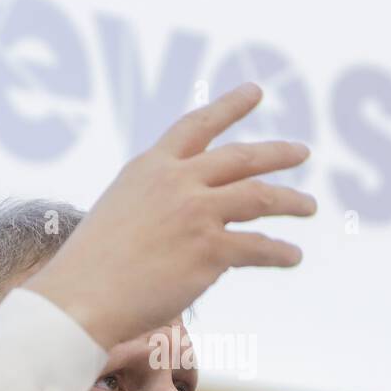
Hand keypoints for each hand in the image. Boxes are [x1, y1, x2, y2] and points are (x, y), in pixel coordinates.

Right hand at [23, 82, 315, 348]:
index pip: (197, 126)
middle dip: (277, 152)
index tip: (255, 91)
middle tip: (302, 150)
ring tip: (310, 205)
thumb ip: (155, 203)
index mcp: (150, 167)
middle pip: (241, 157)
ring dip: (291, 201)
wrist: (81, 298)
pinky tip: (294, 256)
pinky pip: (258, 247)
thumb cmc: (90, 266)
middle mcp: (177, 182)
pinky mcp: (210, 250)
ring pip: (260, 197)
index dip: (229, 106)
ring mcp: (196, 213)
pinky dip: (280, 253)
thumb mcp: (119, 211)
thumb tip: (187, 218)